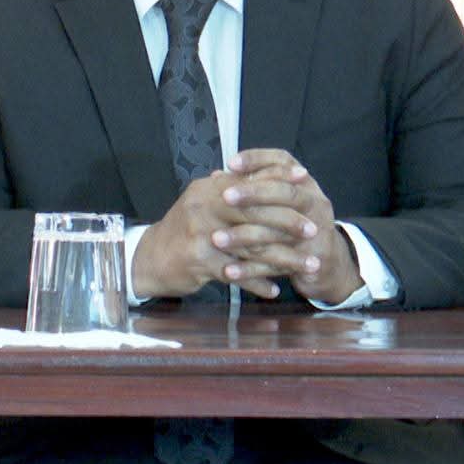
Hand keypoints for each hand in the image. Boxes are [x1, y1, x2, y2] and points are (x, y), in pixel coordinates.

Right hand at [134, 170, 302, 299]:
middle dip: (288, 222)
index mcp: (208, 190)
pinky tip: (273, 289)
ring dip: (283, 259)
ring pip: (252, 246)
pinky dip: (256, 282)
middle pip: (255, 212)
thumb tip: (260, 173)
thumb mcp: (203, 204)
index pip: (248, 180)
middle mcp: (204, 207)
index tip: (305, 179)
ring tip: (307, 265)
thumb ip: (229, 191)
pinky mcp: (198, 261)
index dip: (278, 178)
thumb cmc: (183, 231)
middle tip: (313, 230)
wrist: (150, 259)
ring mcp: (201, 234)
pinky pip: (236, 273)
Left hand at [209, 149, 361, 302]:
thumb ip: (253, 188)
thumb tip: (217, 175)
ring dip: (244, 236)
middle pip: (285, 192)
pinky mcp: (310, 261)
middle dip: (253, 193)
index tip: (231, 164)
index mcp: (305, 184)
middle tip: (224, 196)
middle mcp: (314, 203)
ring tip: (216, 239)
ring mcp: (316, 232)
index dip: (258, 160)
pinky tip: (228, 271)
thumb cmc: (294, 226)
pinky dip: (251, 270)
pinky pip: (276, 265)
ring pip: (278, 231)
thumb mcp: (280, 203)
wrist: (324, 265)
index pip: (283, 162)